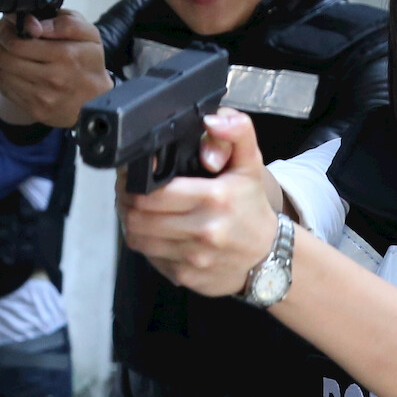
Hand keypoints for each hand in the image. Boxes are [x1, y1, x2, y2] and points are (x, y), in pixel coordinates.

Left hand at [0, 9, 112, 127]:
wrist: (98, 101)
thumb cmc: (90, 64)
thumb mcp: (89, 36)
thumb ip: (63, 23)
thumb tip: (31, 22)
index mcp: (65, 55)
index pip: (18, 43)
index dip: (5, 31)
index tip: (6, 24)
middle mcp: (53, 78)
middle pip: (6, 58)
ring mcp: (42, 97)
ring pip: (1, 74)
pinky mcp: (35, 110)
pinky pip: (5, 90)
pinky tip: (0, 64)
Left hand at [118, 109, 278, 297]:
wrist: (269, 257)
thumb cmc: (251, 208)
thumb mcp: (250, 165)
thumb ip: (237, 133)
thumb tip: (214, 120)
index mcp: (216, 197)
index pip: (154, 192)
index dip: (133, 184)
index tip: (131, 177)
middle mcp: (205, 230)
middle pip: (139, 217)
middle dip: (127, 203)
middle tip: (129, 194)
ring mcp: (194, 257)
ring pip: (139, 239)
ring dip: (132, 224)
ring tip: (138, 212)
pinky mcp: (187, 276)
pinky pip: (150, 259)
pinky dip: (147, 245)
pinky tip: (156, 234)